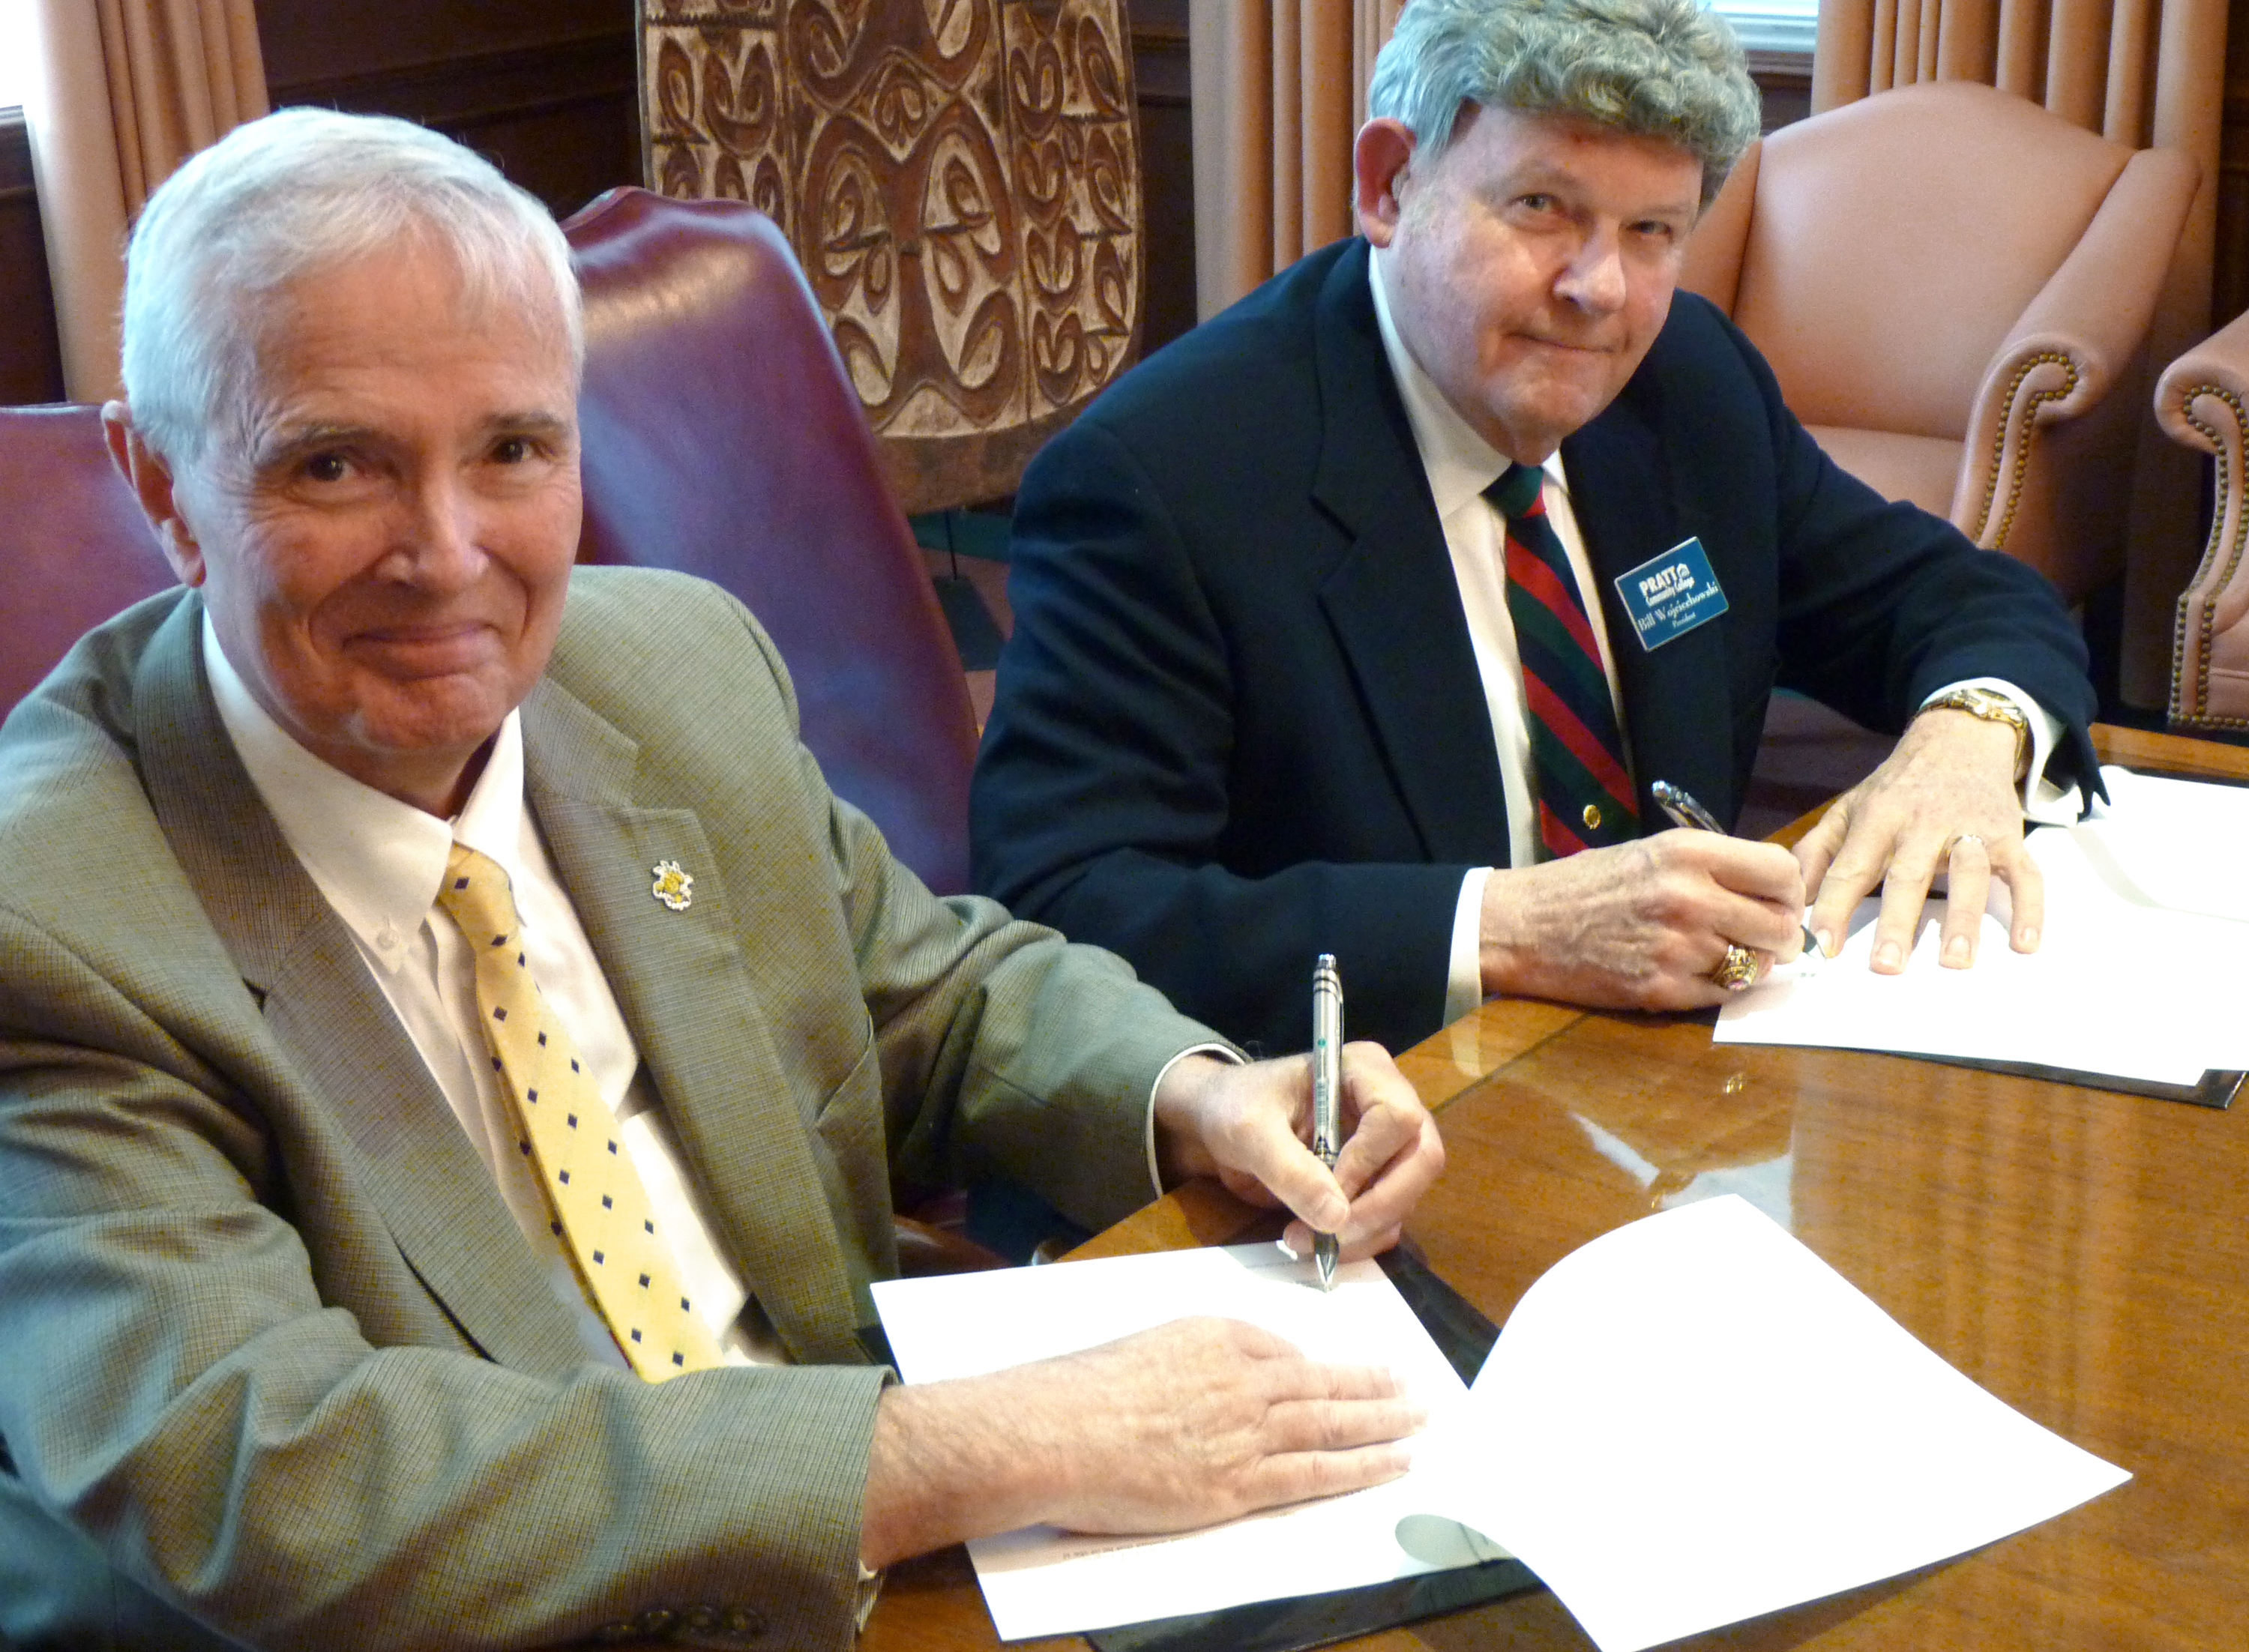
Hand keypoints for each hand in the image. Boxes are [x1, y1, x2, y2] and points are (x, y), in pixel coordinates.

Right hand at [861, 1316, 1423, 1565]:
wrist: (1056, 1432)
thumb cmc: (1083, 1391)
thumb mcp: (1146, 1344)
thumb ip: (1196, 1354)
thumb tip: (1231, 1371)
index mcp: (1218, 1338)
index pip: (1283, 1351)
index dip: (1324, 1367)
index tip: (1352, 1371)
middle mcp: (1243, 1380)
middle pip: (1323, 1384)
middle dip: (1374, 1387)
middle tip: (1413, 1389)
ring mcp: (1246, 1434)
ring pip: (1330, 1426)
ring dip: (1382, 1424)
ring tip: (1416, 1422)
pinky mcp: (1237, 1486)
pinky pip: (1313, 1475)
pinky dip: (1358, 1469)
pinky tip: (1389, 1465)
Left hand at [1151, 1048, 1443, 1261]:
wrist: (1220, 1121)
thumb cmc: (1235, 1106)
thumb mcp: (1249, 1131)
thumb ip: (1289, 1169)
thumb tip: (1336, 1217)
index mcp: (1364, 1070)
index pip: (1397, 1117)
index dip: (1367, 1161)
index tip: (1325, 1189)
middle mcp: (1390, 1103)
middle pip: (1420, 1160)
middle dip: (1377, 1207)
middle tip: (1328, 1235)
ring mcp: (1388, 1146)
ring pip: (1407, 1197)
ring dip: (1363, 1231)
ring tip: (1304, 1240)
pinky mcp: (1377, 1180)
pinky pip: (1387, 1218)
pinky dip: (1358, 1240)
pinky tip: (1315, 1240)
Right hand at [1478, 830, 1804, 1005]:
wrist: (1524, 926)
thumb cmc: (1588, 885)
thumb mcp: (1652, 852)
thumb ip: (1714, 868)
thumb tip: (1775, 894)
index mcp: (1687, 853)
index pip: (1782, 872)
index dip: (1789, 891)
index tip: (1778, 902)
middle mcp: (1689, 898)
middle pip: (1779, 926)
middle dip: (1778, 936)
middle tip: (1760, 938)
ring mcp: (1677, 948)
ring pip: (1756, 965)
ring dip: (1747, 964)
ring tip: (1716, 953)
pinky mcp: (1662, 990)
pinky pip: (1723, 995)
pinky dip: (1717, 987)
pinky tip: (1691, 971)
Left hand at [1794, 708, 2036, 972]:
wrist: (1960, 739)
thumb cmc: (1897, 786)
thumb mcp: (1849, 808)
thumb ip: (1816, 851)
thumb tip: (1788, 896)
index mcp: (1878, 817)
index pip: (1851, 866)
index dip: (1834, 906)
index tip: (1821, 945)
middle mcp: (1924, 823)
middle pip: (1908, 875)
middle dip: (1897, 921)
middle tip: (1886, 966)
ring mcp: (1971, 830)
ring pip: (1969, 875)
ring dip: (1963, 918)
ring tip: (1956, 961)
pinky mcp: (2009, 837)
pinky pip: (2025, 874)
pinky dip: (2031, 909)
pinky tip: (2026, 945)